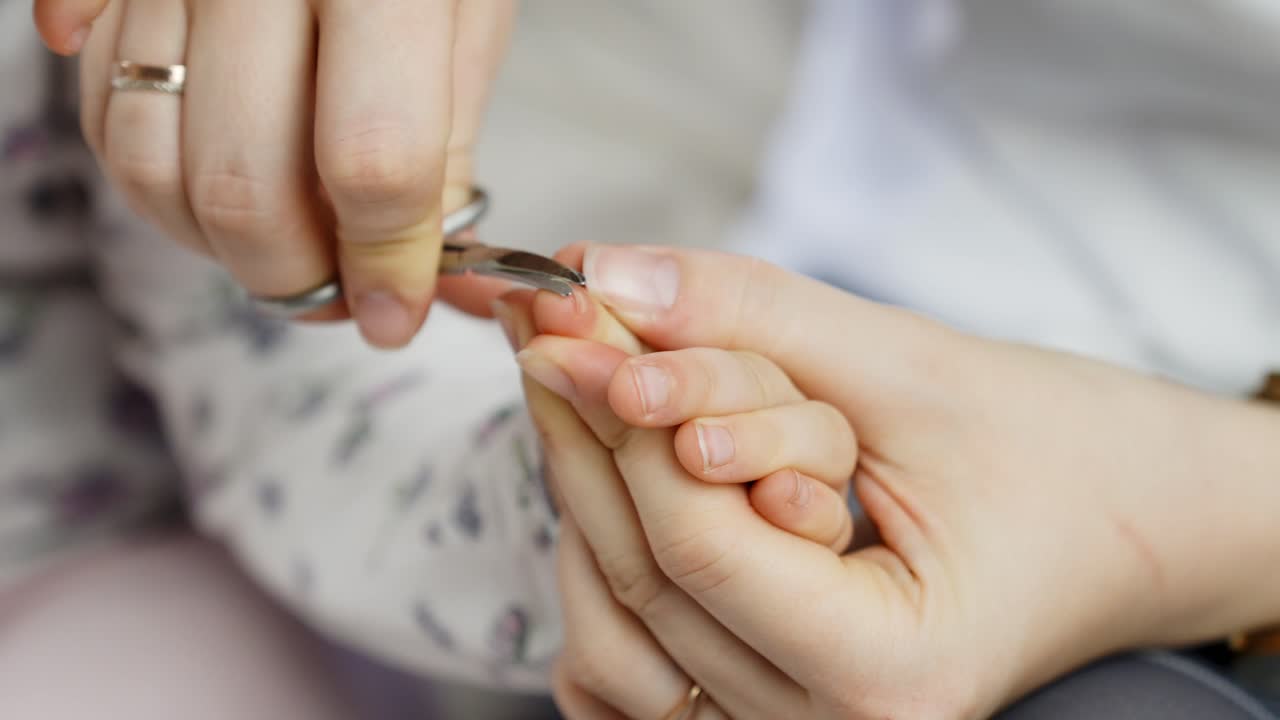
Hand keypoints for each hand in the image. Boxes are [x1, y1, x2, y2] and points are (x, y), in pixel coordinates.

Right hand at [35, 0, 513, 346]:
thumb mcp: (468, 15)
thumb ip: (438, 146)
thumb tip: (407, 275)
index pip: (372, 162)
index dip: (385, 264)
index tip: (395, 312)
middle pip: (241, 179)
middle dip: (292, 273)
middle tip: (334, 294)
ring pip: (147, 160)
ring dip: (213, 241)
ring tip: (282, 243)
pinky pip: (95, 108)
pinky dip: (152, 178)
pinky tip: (212, 177)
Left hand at [522, 244, 1279, 717]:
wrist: (1128, 517)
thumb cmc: (1064, 454)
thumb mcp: (910, 364)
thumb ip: (755, 317)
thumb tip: (615, 276)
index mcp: (893, 672)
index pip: (700, 550)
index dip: (620, 421)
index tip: (567, 314)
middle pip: (648, 581)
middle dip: (587, 434)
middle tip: (551, 321)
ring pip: (623, 626)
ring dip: (587, 493)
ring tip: (576, 377)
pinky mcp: (772, 703)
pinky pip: (638, 661)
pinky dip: (609, 562)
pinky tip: (610, 473)